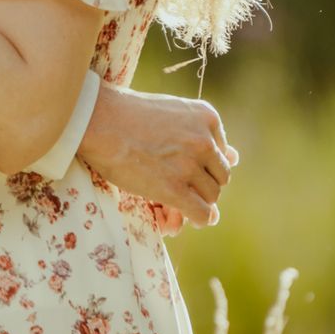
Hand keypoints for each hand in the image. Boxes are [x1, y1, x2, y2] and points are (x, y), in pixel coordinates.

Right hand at [78, 81, 235, 229]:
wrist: (98, 120)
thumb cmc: (127, 115)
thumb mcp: (173, 114)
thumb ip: (203, 134)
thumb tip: (236, 156)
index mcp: (207, 118)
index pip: (221, 154)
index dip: (203, 168)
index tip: (185, 171)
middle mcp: (204, 141)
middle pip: (219, 177)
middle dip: (202, 186)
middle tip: (180, 190)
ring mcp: (190, 165)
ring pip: (210, 197)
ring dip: (196, 202)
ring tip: (175, 201)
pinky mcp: (174, 188)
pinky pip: (201, 213)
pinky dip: (198, 219)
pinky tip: (185, 219)